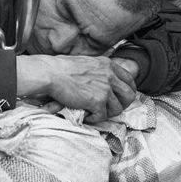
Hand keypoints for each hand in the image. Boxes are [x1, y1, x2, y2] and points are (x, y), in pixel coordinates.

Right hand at [16, 54, 138, 123]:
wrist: (51, 73)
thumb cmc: (62, 68)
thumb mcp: (88, 63)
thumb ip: (100, 71)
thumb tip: (105, 82)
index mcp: (108, 65)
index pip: (130, 80)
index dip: (128, 91)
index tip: (121, 98)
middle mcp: (110, 76)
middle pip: (129, 96)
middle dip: (122, 105)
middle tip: (110, 109)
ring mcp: (105, 89)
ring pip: (117, 109)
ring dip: (107, 113)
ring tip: (94, 112)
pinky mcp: (97, 101)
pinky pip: (102, 116)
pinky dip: (94, 118)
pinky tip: (86, 114)